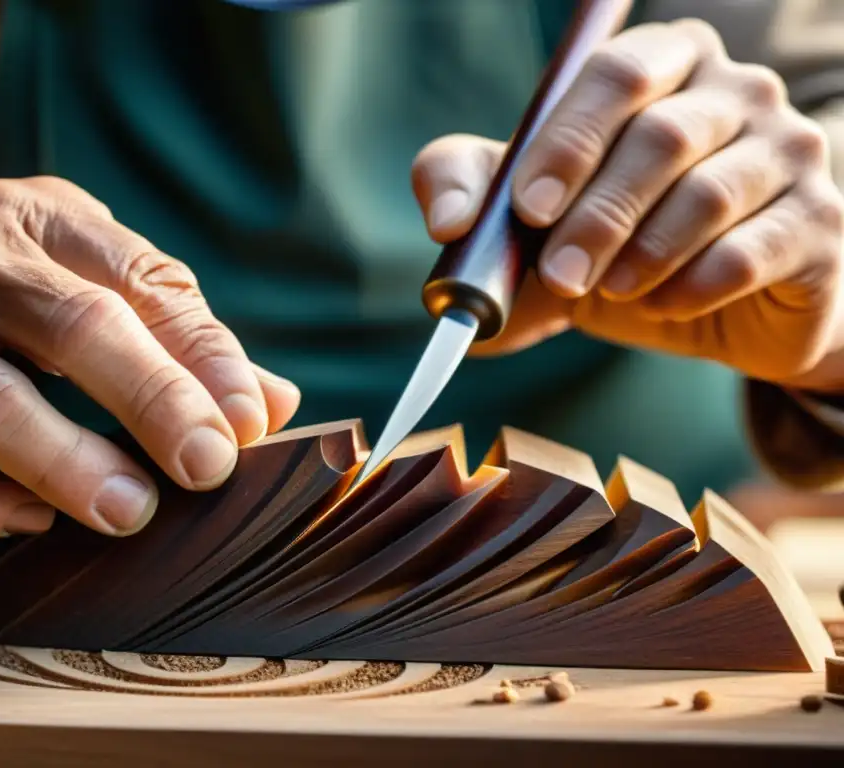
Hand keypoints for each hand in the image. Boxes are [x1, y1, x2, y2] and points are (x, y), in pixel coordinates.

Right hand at [0, 173, 299, 538]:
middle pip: (75, 328)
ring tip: (129, 512)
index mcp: (38, 220)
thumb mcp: (82, 282)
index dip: (204, 355)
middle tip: (209, 467)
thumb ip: (176, 339)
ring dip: (70, 465)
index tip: (250, 421)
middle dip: (155, 402)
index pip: (141, 279)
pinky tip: (30, 519)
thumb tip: (271, 406)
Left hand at [412, 19, 843, 388]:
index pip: (614, 73)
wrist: (704, 310)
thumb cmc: (609, 244)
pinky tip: (662, 303)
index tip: (527, 208)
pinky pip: (747, 253)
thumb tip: (447, 221)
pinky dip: (688, 288)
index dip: (566, 142)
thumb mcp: (532, 219)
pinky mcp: (817, 222)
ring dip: (640, 257)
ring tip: (611, 291)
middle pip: (660, 137)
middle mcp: (737, 92)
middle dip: (594, 217)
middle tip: (559, 277)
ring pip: (707, 196)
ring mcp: (789, 151)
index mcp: (664, 64)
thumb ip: (476, 195)